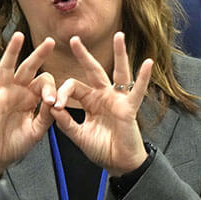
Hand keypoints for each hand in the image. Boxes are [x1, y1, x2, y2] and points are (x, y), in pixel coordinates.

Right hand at [0, 32, 55, 192]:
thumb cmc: (15, 145)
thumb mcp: (36, 131)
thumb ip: (45, 116)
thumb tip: (54, 101)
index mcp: (30, 98)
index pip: (43, 83)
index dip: (50, 89)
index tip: (53, 102)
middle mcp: (16, 92)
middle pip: (28, 69)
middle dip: (39, 55)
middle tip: (50, 41)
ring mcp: (1, 94)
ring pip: (7, 68)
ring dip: (13, 52)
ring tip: (18, 35)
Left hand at [51, 32, 153, 175]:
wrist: (118, 164)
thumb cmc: (100, 148)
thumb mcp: (78, 135)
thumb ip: (66, 122)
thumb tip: (53, 108)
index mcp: (89, 100)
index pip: (74, 86)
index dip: (62, 92)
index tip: (55, 104)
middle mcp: (103, 96)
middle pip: (93, 70)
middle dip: (83, 54)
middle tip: (73, 38)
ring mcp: (118, 100)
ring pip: (118, 72)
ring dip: (119, 54)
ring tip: (119, 35)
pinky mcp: (130, 108)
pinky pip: (137, 91)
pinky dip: (143, 77)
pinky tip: (148, 63)